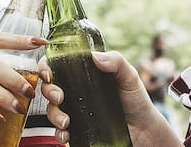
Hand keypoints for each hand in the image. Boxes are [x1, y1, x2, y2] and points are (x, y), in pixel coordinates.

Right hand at [39, 50, 178, 145]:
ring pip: (51, 110)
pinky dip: (59, 133)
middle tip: (59, 97)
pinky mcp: (78, 128)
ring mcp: (76, 110)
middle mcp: (76, 91)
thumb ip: (116, 62)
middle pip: (49, 87)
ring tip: (66, 121)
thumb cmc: (136, 100)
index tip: (49, 73)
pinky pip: (60, 131)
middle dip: (48, 91)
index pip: (57, 65)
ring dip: (53, 115)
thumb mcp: (129, 76)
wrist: (144, 130)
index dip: (46, 67)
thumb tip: (95, 56)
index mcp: (83, 74)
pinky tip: (66, 134)